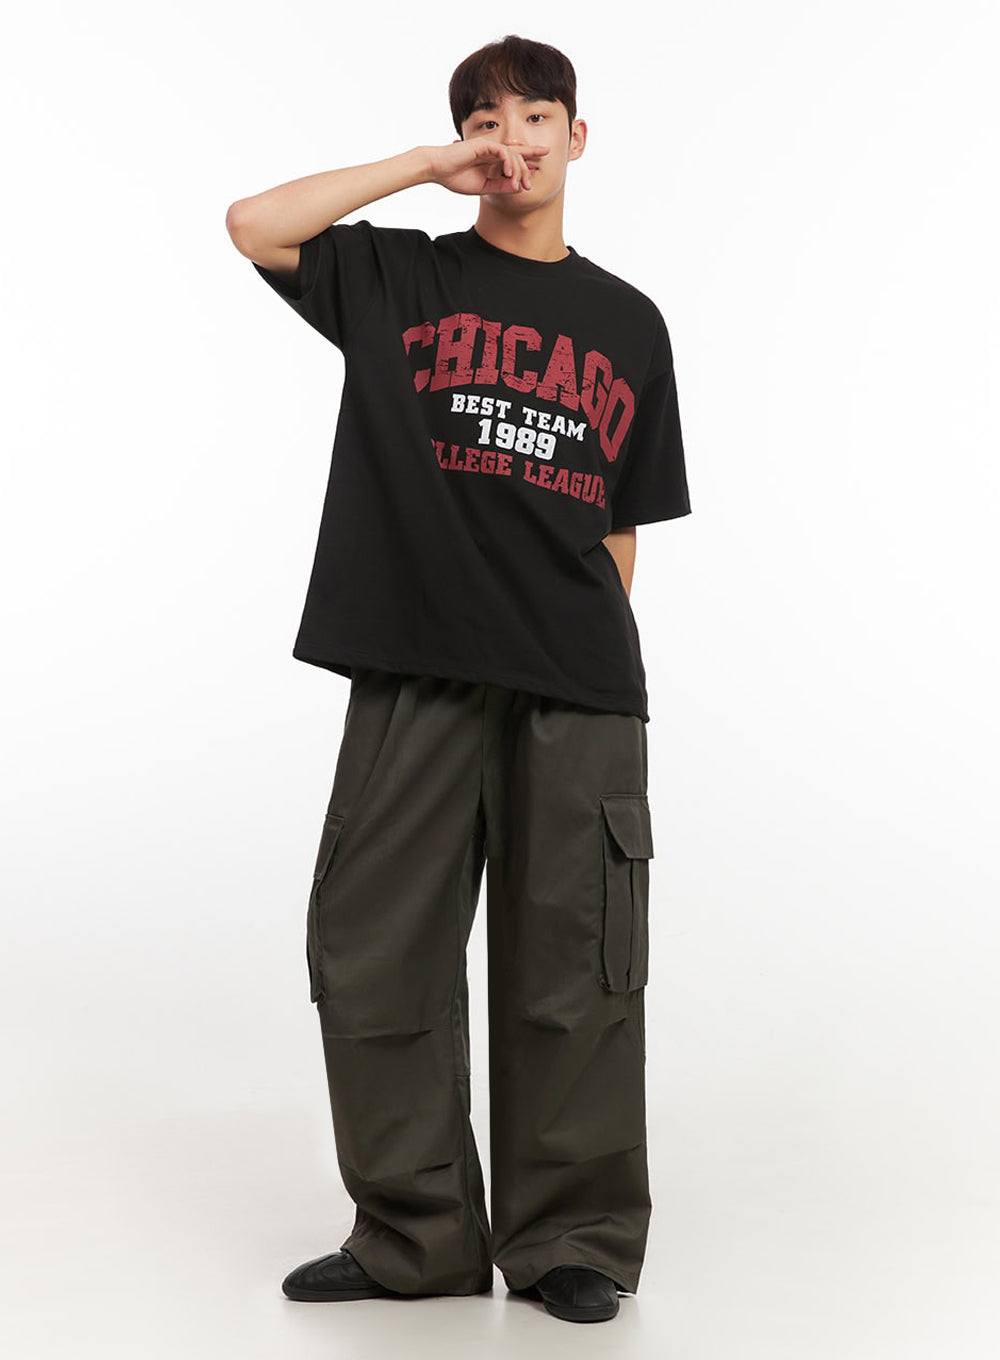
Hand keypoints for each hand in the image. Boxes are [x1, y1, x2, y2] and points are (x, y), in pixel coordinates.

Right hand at [425, 140, 550, 196]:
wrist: (438, 170)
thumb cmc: (456, 178)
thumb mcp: (484, 187)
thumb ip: (501, 186)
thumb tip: (519, 187)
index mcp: (493, 161)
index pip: (515, 158)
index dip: (530, 157)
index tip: (543, 163)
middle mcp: (493, 152)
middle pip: (518, 156)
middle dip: (527, 170)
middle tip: (529, 185)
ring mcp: (489, 147)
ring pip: (512, 155)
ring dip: (518, 170)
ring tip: (518, 184)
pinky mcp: (484, 145)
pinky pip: (503, 152)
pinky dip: (508, 162)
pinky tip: (509, 173)